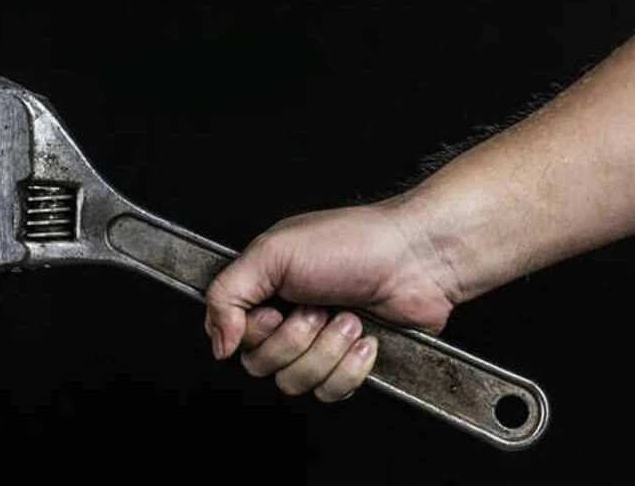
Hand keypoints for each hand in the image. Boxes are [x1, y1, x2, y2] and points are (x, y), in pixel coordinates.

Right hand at [204, 200, 460, 400]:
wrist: (417, 260)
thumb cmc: (352, 243)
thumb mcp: (273, 252)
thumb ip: (226, 292)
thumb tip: (217, 342)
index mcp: (264, 289)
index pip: (231, 337)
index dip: (254, 332)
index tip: (276, 310)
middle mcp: (287, 318)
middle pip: (261, 365)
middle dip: (296, 339)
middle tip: (318, 307)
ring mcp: (318, 345)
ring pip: (296, 383)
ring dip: (327, 349)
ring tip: (348, 316)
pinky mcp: (348, 365)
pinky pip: (330, 392)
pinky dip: (350, 366)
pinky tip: (366, 337)